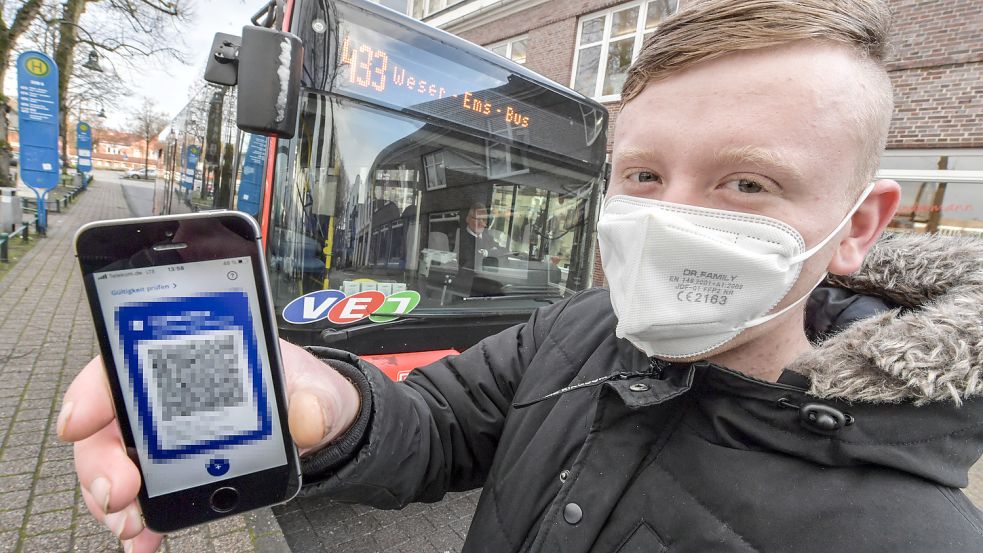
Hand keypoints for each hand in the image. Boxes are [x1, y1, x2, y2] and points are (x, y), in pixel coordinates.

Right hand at [58, 339, 360, 551]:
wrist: (317, 423)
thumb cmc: (304, 390)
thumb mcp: (318, 386)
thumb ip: (316, 398)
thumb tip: (306, 418)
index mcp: (193, 354)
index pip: (128, 359)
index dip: (95, 388)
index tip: (80, 420)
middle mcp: (166, 394)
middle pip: (109, 421)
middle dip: (99, 459)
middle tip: (119, 490)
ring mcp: (163, 437)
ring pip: (113, 463)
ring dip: (112, 497)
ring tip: (132, 525)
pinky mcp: (173, 472)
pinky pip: (142, 496)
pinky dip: (138, 521)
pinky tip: (143, 539)